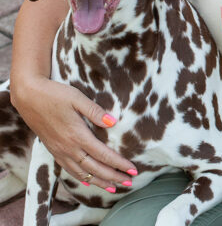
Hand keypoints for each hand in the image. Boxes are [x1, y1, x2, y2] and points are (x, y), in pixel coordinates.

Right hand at [11, 76, 136, 190]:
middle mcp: (68, 147)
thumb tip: (113, 122)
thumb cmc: (55, 94)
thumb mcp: (77, 98)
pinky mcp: (53, 150)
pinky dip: (80, 178)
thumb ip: (95, 111)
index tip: (132, 168)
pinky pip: (69, 169)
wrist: (29, 98)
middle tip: (129, 181)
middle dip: (113, 176)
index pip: (103, 154)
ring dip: (98, 181)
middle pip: (94, 168)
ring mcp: (59, 151)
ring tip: (113, 187)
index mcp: (77, 135)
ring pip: (81, 173)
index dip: (119, 163)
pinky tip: (87, 181)